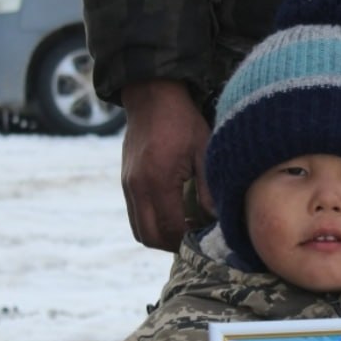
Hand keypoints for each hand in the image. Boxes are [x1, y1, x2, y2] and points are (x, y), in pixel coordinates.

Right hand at [120, 80, 213, 251]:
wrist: (151, 95)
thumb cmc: (182, 122)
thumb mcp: (204, 151)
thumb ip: (209, 189)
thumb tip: (215, 220)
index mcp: (158, 181)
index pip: (169, 229)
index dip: (187, 240)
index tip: (204, 236)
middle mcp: (137, 187)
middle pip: (150, 237)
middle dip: (172, 244)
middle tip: (194, 237)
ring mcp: (128, 185)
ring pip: (139, 230)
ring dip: (160, 236)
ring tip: (183, 227)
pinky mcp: (125, 182)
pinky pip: (135, 215)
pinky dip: (151, 223)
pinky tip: (172, 213)